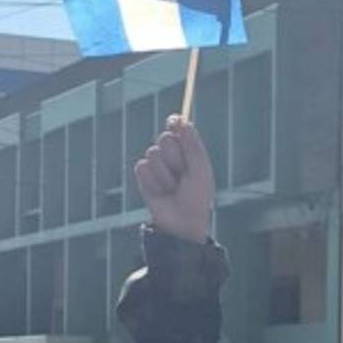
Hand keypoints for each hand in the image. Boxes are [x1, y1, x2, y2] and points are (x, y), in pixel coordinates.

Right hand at [134, 116, 214, 243]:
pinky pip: (142, 167)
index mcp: (188, 151)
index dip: (175, 123)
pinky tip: (161, 192)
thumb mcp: (199, 170)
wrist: (183, 221)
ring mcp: (157, 165)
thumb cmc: (197, 196)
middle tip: (182, 172)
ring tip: (173, 187)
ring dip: (165, 172)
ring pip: (153, 153)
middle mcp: (172, 155)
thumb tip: (185, 121)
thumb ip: (193, 146)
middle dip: (174, 155)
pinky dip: (153, 181)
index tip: (175, 122)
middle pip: (165, 138)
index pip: (178, 128)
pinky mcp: (144, 176)